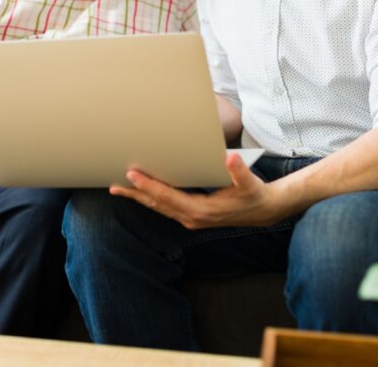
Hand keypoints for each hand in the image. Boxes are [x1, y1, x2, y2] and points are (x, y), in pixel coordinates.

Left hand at [109, 153, 285, 228]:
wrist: (262, 211)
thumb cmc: (254, 194)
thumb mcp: (249, 182)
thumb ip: (239, 171)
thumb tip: (230, 159)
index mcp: (202, 210)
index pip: (169, 197)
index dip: (150, 186)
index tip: (133, 175)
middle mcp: (192, 217)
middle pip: (157, 204)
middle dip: (136, 194)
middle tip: (114, 183)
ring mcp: (190, 218)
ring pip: (159, 208)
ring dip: (139, 198)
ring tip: (118, 188)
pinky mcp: (191, 216)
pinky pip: (165, 208)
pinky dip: (150, 199)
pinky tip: (140, 192)